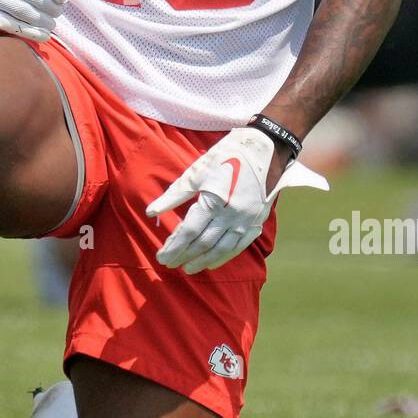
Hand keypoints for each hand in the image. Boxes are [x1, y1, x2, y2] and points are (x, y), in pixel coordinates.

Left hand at [145, 128, 328, 275]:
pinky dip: (224, 257)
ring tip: (188, 269)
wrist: (266, 148)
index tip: (161, 256)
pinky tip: (212, 262)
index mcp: (215, 201)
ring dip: (203, 261)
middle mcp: (232, 215)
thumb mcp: (197, 171)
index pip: (189, 231)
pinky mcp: (257, 222)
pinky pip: (239, 246)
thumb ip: (174, 194)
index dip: (174, 246)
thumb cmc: (227, 155)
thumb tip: (151, 212)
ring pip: (221, 249)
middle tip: (169, 264)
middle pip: (203, 243)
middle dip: (184, 255)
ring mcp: (246, 220)